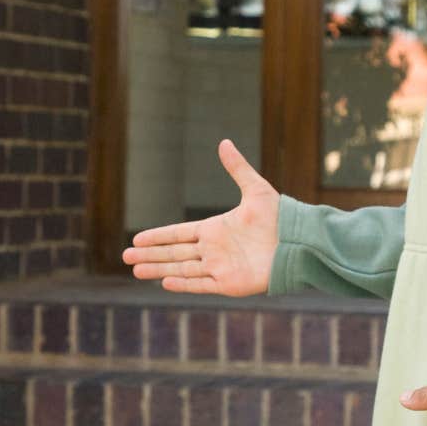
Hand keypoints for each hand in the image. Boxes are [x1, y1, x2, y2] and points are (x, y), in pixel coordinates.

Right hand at [123, 139, 278, 294]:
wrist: (300, 242)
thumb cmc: (280, 217)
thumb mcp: (256, 189)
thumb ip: (237, 168)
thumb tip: (224, 142)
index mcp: (215, 229)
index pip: (178, 233)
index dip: (158, 236)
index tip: (137, 239)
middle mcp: (213, 249)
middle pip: (174, 253)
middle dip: (149, 256)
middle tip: (126, 257)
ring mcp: (220, 267)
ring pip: (181, 269)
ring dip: (158, 270)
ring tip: (135, 271)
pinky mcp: (230, 283)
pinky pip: (201, 283)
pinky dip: (183, 283)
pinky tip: (165, 282)